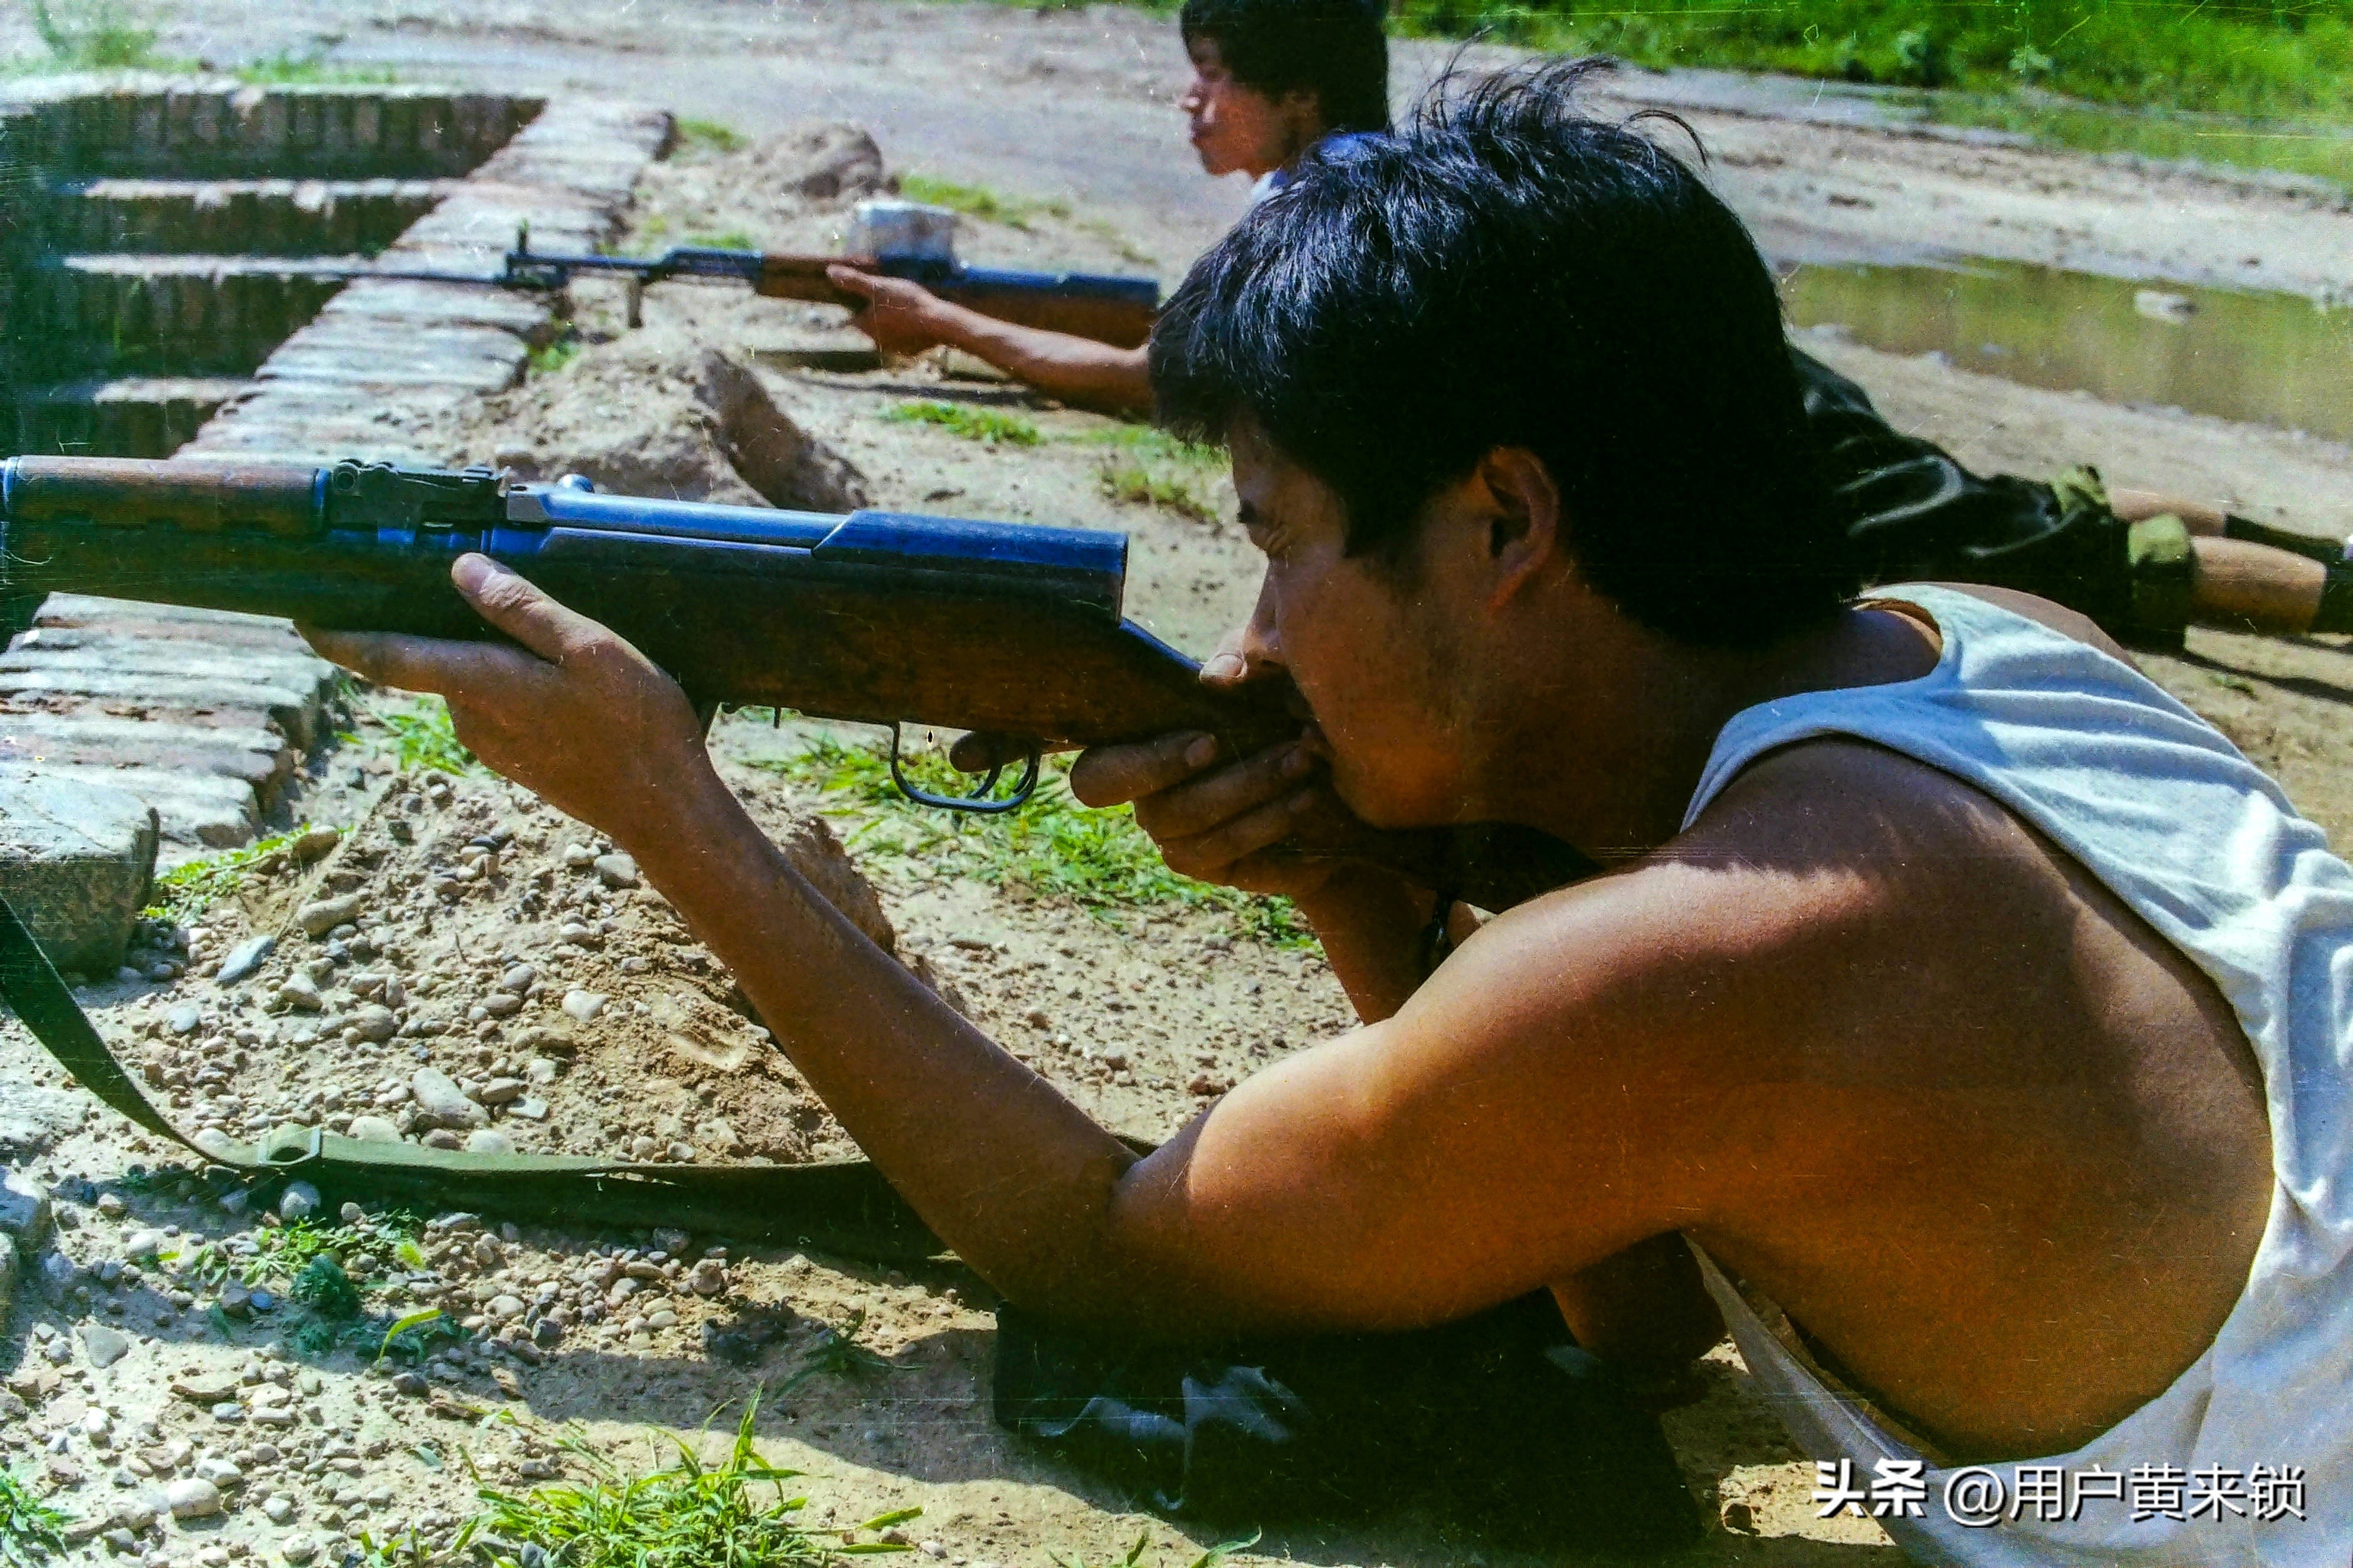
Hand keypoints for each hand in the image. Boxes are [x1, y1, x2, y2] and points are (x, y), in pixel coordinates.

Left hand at [299, 554, 726, 850]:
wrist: (663, 812)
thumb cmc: (635, 727)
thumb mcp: (588, 649)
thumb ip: (521, 609)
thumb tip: (461, 570)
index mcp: (479, 685)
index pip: (384, 657)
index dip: (337, 636)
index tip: (301, 615)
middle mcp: (471, 719)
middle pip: (436, 659)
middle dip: (449, 624)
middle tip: (490, 588)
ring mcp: (492, 745)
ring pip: (472, 681)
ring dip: (492, 654)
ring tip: (549, 635)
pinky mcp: (517, 760)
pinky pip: (497, 705)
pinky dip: (513, 683)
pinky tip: (563, 678)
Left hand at [828, 264, 957, 355]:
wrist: (938, 322)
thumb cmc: (906, 301)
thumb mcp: (878, 286)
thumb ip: (854, 281)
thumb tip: (829, 272)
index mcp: (865, 325)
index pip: (854, 317)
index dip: (861, 305)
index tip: (872, 296)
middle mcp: (875, 341)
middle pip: (871, 325)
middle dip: (878, 315)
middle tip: (892, 299)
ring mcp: (893, 349)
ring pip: (888, 333)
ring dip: (893, 324)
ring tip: (906, 309)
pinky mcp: (910, 352)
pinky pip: (904, 340)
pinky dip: (907, 332)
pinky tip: (916, 321)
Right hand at [1056, 624, 1377, 902]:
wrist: (1321, 774)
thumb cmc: (1271, 709)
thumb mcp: (1255, 673)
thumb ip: (1234, 659)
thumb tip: (1216, 678)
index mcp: (1135, 757)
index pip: (1097, 779)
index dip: (1144, 766)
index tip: (1208, 743)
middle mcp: (1148, 807)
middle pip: (1164, 812)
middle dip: (1234, 782)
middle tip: (1291, 751)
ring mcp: (1180, 845)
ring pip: (1201, 841)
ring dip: (1260, 806)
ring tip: (1308, 772)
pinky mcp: (1218, 871)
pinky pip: (1235, 864)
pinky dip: (1274, 832)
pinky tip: (1309, 800)